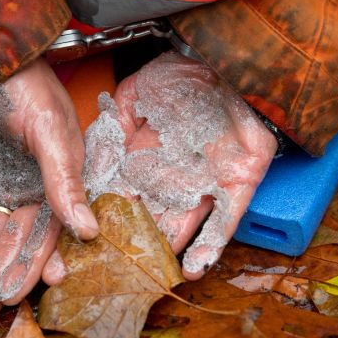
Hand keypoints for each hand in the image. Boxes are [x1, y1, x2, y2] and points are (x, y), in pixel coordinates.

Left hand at [0, 58, 97, 326]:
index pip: (47, 236)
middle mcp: (35, 190)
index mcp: (60, 184)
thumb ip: (65, 183)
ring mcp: (6, 183)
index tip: (13, 299)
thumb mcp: (51, 134)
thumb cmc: (28, 90)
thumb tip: (90, 233)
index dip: (32, 269)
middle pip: (13, 243)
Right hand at [46, 51, 276, 282]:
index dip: (117, 217)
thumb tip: (98, 156)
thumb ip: (116, 120)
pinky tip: (195, 268)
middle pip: (156, 216)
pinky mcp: (240, 183)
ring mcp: (209, 181)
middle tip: (123, 267)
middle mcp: (178, 174)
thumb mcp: (138, 91)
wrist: (229, 61)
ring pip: (187, 225)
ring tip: (152, 276)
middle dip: (142, 242)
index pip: (130, 194)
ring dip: (170, 250)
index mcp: (153, 155)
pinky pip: (226, 221)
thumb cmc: (183, 72)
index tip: (100, 239)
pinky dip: (211, 245)